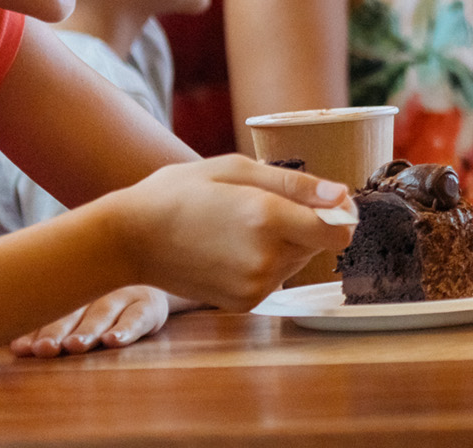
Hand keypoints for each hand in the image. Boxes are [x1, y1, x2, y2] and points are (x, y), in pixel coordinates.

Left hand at [11, 285, 168, 357]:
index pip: (49, 308)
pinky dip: (126, 329)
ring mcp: (123, 294)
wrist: (152, 265)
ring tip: (74, 345)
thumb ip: (49, 321)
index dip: (34, 329)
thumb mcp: (77, 300)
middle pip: (72, 311)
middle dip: (56, 330)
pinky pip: (137, 317)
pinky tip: (113, 341)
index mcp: (71, 287)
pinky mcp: (149, 305)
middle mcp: (95, 289)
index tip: (19, 348)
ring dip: (87, 330)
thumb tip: (14, 346)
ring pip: (102, 313)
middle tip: (43, 348)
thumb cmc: (102, 296)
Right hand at [100, 155, 354, 310]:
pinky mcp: (244, 303)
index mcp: (268, 218)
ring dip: (284, 244)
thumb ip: (296, 184)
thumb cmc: (181, 192)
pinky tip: (230, 248)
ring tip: (239, 226)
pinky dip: (264, 264)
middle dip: (304, 224)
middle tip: (259, 206)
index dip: (341, 216)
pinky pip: (274, 279)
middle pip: (318, 244)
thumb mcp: (237, 169)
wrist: (131, 238)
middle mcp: (267, 259)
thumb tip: (342, 195)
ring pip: (297, 261)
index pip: (339, 232)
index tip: (327, 203)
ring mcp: (255, 286)